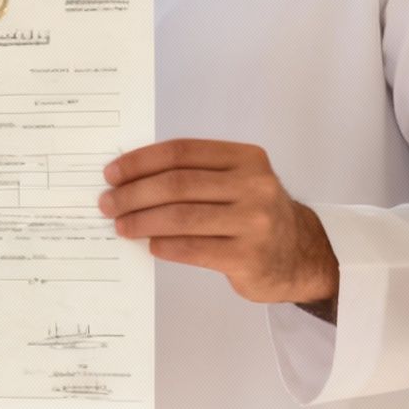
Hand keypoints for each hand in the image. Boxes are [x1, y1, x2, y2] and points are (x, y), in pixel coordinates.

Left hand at [101, 140, 337, 310]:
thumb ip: (194, 174)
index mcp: (246, 158)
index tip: (112, 174)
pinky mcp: (248, 257)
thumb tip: (130, 179)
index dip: (140, 162)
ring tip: (120, 225)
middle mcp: (254, 186)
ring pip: (181, 217)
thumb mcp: (236, 181)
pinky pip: (193, 249)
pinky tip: (150, 244)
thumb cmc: (253, 213)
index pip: (181, 152)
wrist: (300, 254)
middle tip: (108, 203)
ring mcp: (254, 222)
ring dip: (142, 221)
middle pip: (177, 184)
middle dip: (134, 193)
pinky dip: (165, 245)